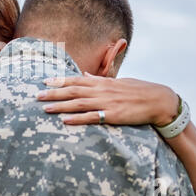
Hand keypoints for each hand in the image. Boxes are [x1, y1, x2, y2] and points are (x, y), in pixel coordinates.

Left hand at [37, 72, 178, 126]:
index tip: (44, 81)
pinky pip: (92, 117)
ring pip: (78, 104)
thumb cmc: (138, 90)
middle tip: (37, 96)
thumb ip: (99, 79)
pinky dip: (77, 119)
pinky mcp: (113, 116)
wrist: (158, 100)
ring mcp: (106, 103)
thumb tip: (85, 74)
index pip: (76, 79)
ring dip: (60, 106)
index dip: (59, 80)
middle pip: (72, 90)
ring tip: (45, 109)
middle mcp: (101, 90)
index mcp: (102, 82)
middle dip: (53, 93)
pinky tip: (65, 120)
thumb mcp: (118, 81)